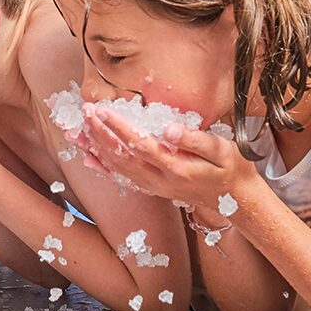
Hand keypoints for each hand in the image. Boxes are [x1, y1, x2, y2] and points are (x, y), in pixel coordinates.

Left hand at [81, 105, 262, 215]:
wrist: (235, 200)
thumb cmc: (230, 170)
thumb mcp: (222, 150)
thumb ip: (196, 139)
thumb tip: (169, 128)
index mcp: (176, 168)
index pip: (140, 145)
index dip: (119, 127)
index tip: (102, 110)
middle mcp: (159, 180)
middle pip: (122, 156)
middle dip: (100, 133)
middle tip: (85, 111)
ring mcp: (153, 186)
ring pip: (117, 167)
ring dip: (95, 148)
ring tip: (76, 130)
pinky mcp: (151, 188)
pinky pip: (121, 178)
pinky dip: (101, 167)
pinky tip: (87, 156)